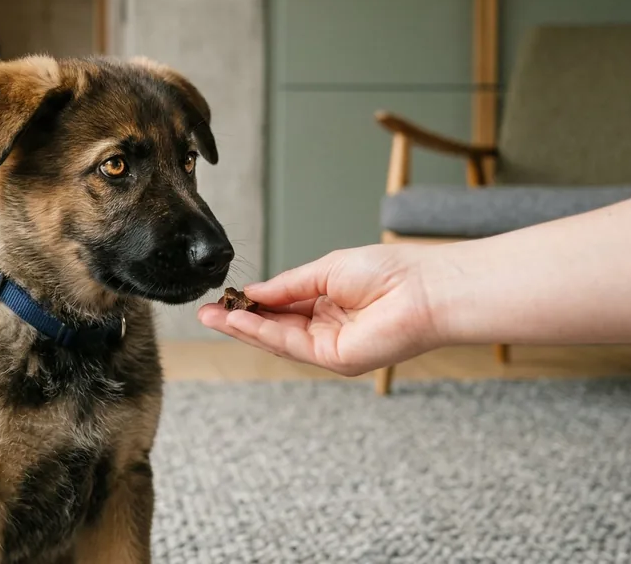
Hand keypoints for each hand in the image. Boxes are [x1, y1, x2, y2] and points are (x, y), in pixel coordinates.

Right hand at [198, 245, 447, 374]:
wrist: (425, 288)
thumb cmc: (390, 272)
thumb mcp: (325, 270)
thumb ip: (288, 285)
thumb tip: (254, 291)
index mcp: (328, 305)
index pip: (281, 308)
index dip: (252, 304)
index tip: (223, 298)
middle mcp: (327, 329)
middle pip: (274, 329)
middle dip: (238, 321)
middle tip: (205, 314)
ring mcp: (330, 347)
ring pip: (277, 340)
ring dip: (243, 329)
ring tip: (213, 318)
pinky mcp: (336, 359)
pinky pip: (292, 345)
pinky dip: (264, 333)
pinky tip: (241, 321)